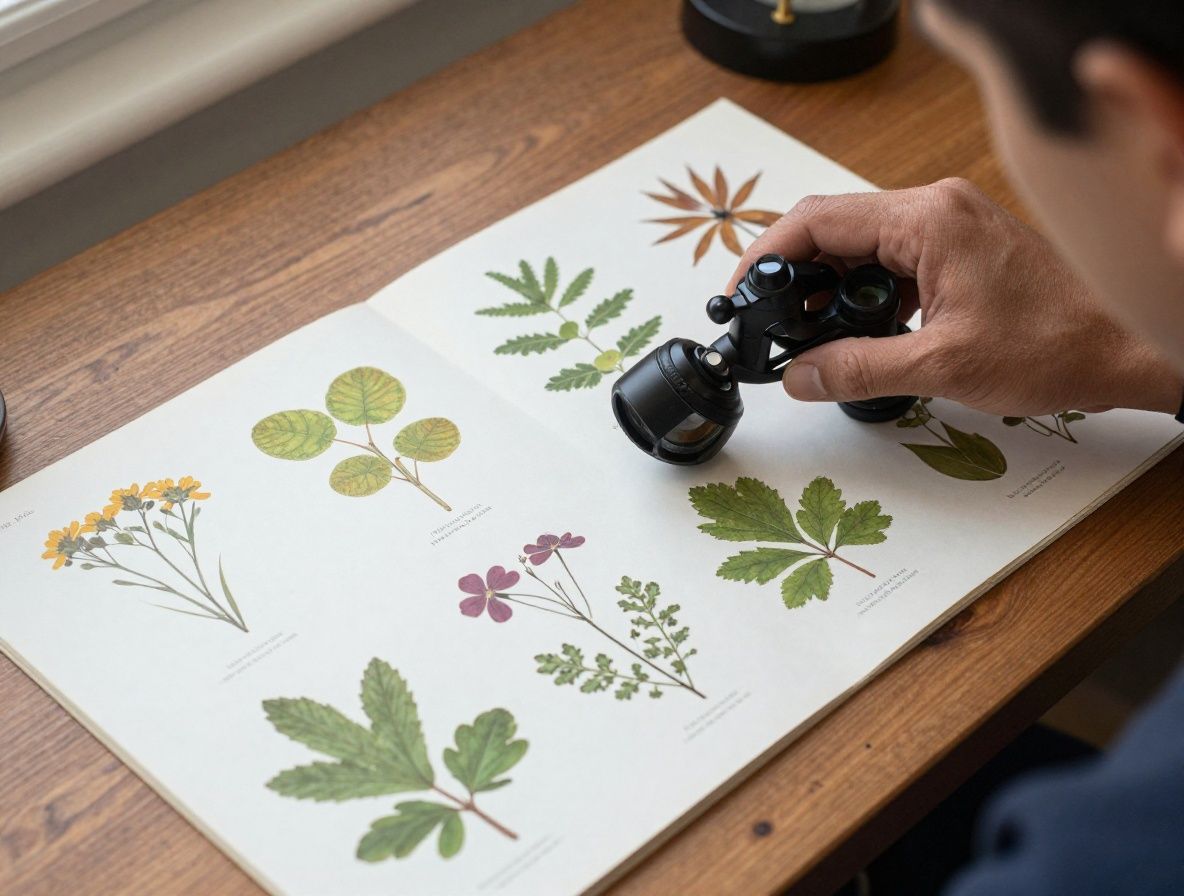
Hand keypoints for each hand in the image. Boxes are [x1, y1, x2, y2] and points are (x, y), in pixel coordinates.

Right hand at [726, 178, 1182, 415]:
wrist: (1124, 348)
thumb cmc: (1055, 345)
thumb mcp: (940, 365)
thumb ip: (856, 369)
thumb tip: (797, 376)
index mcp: (927, 219)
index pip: (817, 221)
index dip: (765, 257)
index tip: (739, 295)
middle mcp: (935, 208)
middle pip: (831, 227)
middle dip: (790, 276)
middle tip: (766, 324)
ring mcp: (948, 224)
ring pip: (857, 244)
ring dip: (825, 288)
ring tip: (805, 335)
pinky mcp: (957, 247)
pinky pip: (888, 259)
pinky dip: (860, 293)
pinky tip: (854, 331)